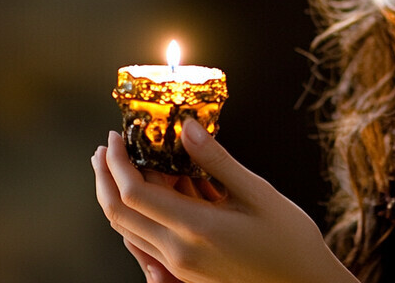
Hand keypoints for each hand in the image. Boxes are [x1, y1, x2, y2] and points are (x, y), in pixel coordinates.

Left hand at [91, 119, 358, 282]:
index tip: (117, 135)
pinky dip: (142, 210)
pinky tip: (161, 186)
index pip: (133, 195)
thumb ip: (216, 159)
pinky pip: (148, 237)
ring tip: (128, 158)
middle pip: (119, 214)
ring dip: (119, 192)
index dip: (117, 163)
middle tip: (109, 144)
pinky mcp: (185, 269)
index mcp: (194, 230)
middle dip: (107, 176)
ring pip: (129, 228)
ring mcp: (179, 265)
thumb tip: (186, 126)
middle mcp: (177, 252)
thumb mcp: (255, 191)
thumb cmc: (287, 238)